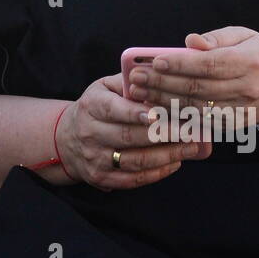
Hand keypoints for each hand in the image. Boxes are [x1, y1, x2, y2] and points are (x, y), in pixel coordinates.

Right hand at [54, 74, 209, 190]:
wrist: (67, 140)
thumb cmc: (96, 108)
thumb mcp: (104, 87)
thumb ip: (128, 81)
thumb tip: (158, 78)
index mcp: (91, 106)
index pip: (113, 109)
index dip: (135, 113)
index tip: (158, 114)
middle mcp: (90, 133)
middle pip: (129, 137)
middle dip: (164, 135)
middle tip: (190, 131)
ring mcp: (95, 158)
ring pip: (134, 160)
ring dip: (167, 155)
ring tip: (191, 147)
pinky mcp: (101, 177)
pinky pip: (133, 179)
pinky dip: (157, 172)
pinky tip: (175, 162)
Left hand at [125, 27, 258, 124]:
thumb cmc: (258, 54)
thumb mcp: (243, 36)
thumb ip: (216, 38)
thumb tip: (190, 41)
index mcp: (249, 62)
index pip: (209, 64)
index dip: (180, 63)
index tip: (155, 61)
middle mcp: (247, 88)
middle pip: (198, 88)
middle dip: (163, 83)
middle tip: (135, 78)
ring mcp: (242, 110)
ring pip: (196, 108)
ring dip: (164, 101)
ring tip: (139, 93)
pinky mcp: (235, 125)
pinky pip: (202, 122)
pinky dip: (177, 116)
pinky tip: (156, 108)